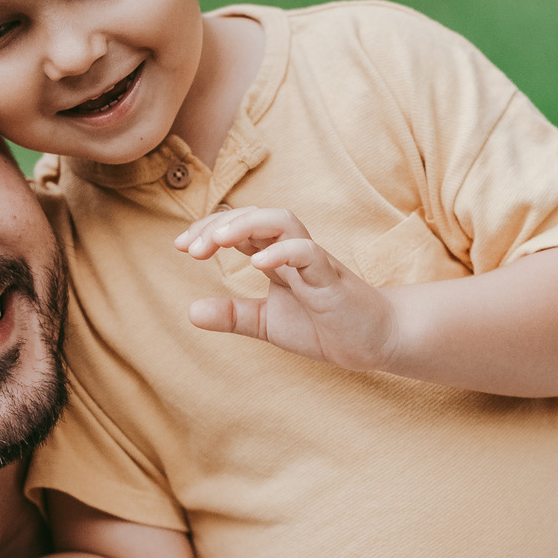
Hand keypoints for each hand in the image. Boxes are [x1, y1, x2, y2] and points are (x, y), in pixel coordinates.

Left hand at [175, 206, 397, 371]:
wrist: (376, 342)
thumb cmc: (326, 326)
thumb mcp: (268, 323)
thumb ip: (233, 315)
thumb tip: (191, 311)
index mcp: (277, 257)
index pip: (239, 228)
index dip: (209, 230)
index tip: (182, 245)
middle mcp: (293, 251)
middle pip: (256, 216)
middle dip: (220, 225)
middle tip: (190, 247)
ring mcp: (314, 261)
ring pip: (283, 222)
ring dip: (247, 226)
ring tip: (219, 241)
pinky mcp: (332, 279)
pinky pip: (309, 253)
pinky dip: (283, 253)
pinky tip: (257, 263)